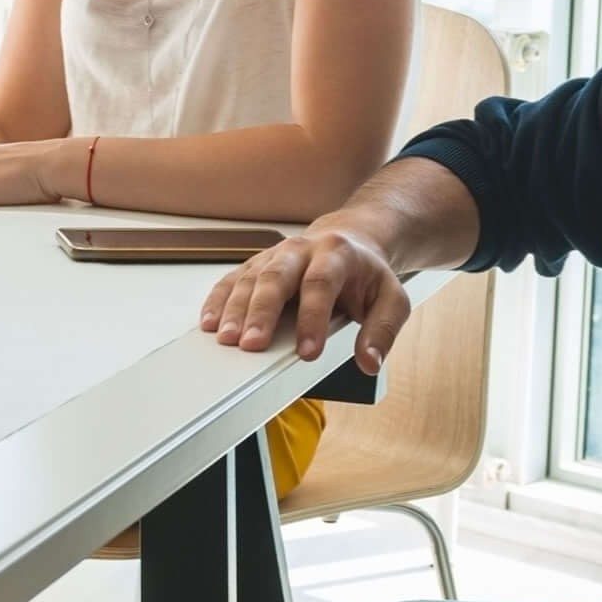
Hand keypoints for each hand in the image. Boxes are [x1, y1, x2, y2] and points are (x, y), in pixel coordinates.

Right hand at [201, 228, 407, 370]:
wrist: (349, 240)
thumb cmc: (366, 275)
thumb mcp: (391, 299)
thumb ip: (383, 331)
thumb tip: (369, 362)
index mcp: (336, 254)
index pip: (320, 284)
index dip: (312, 318)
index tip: (307, 353)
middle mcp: (301, 251)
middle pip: (276, 278)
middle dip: (262, 313)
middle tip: (252, 345)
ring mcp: (274, 256)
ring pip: (250, 279)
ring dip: (235, 310)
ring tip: (226, 339)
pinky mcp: (256, 265)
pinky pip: (232, 280)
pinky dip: (218, 300)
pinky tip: (209, 322)